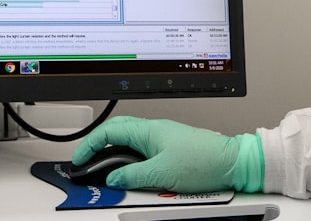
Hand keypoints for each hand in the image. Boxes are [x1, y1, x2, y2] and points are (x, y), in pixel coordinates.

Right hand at [71, 116, 262, 192]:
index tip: (79, 158)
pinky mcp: (170, 147)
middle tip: (87, 162)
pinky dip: (129, 159)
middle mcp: (154, 130)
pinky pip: (142, 149)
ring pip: (129, 141)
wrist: (231, 161)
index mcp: (148, 130)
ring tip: (106, 170)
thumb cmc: (203, 160)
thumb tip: (113, 179)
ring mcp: (162, 137)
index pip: (109, 131)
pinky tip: (130, 172)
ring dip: (114, 152)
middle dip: (98, 145)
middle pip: (117, 132)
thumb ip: (133, 176)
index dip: (90, 144)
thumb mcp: (161, 174)